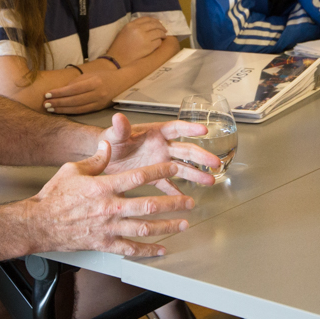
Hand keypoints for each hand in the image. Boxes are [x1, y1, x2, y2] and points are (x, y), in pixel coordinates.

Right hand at [20, 141, 196, 257]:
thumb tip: (108, 145)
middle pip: (148, 205)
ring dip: (167, 226)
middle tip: (189, 202)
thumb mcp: (73, 170)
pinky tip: (161, 249)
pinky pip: (130, 248)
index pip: (138, 177)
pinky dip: (148, 250)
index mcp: (104, 186)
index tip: (174, 168)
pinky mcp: (105, 243)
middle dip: (173, 204)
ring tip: (183, 224)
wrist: (40, 224)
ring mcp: (109, 228)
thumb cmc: (54, 196)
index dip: (159, 172)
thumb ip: (95, 159)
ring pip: (144, 228)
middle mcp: (110, 208)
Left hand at [43, 72, 118, 114]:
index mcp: (94, 82)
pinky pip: (82, 111)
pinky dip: (70, 112)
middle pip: (74, 100)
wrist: (121, 82)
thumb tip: (60, 91)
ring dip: (62, 109)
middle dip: (58, 102)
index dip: (59, 93)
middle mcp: (97, 93)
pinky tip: (61, 111)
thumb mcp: (89, 75)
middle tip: (45, 104)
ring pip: (77, 108)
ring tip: (50, 109)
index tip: (47, 94)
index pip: (73, 89)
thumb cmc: (102, 76)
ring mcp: (99, 102)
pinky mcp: (99, 108)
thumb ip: (75, 83)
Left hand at [98, 113, 218, 189]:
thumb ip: (120, 128)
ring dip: (196, 174)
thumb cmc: (111, 141)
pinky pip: (167, 185)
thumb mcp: (115, 135)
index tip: (204, 131)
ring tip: (210, 181)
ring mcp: (160, 162)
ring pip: (182, 168)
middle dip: (201, 156)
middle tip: (216, 162)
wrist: (104, 158)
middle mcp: (162, 147)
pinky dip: (175, 192)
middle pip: (185, 150)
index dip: (190, 129)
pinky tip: (185, 200)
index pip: (176, 129)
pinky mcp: (153, 177)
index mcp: (155, 133)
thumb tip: (118, 118)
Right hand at [106, 15, 167, 65]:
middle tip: (164, 29)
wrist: (117, 59)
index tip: (158, 23)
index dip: (154, 20)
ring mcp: (144, 38)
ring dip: (162, 34)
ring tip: (163, 36)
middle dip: (161, 27)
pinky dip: (159, 42)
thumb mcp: (124, 31)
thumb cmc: (119, 46)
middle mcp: (139, 29)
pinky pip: (158, 42)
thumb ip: (135, 26)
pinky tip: (158, 43)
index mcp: (131, 25)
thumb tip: (149, 24)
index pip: (147, 19)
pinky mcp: (149, 47)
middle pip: (154, 24)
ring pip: (159, 33)